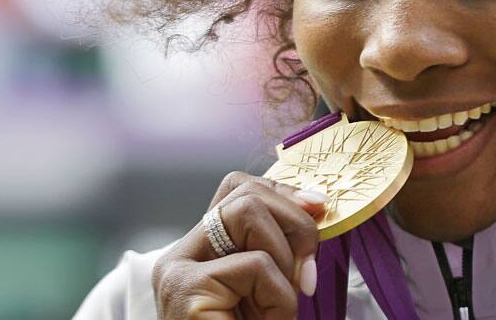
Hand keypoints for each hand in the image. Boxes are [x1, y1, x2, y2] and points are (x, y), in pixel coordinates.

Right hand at [151, 171, 327, 318]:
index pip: (237, 187)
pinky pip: (255, 264)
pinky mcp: (184, 290)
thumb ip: (283, 248)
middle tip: (307, 273)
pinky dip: (278, 296)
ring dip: (285, 260)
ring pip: (248, 212)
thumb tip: (317, 203)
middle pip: (245, 192)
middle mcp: (180, 254)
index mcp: (201, 250)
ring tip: (279, 307)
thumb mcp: (273, 287)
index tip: (319, 208)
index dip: (283, 191)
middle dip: (294, 223)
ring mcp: (176, 270)